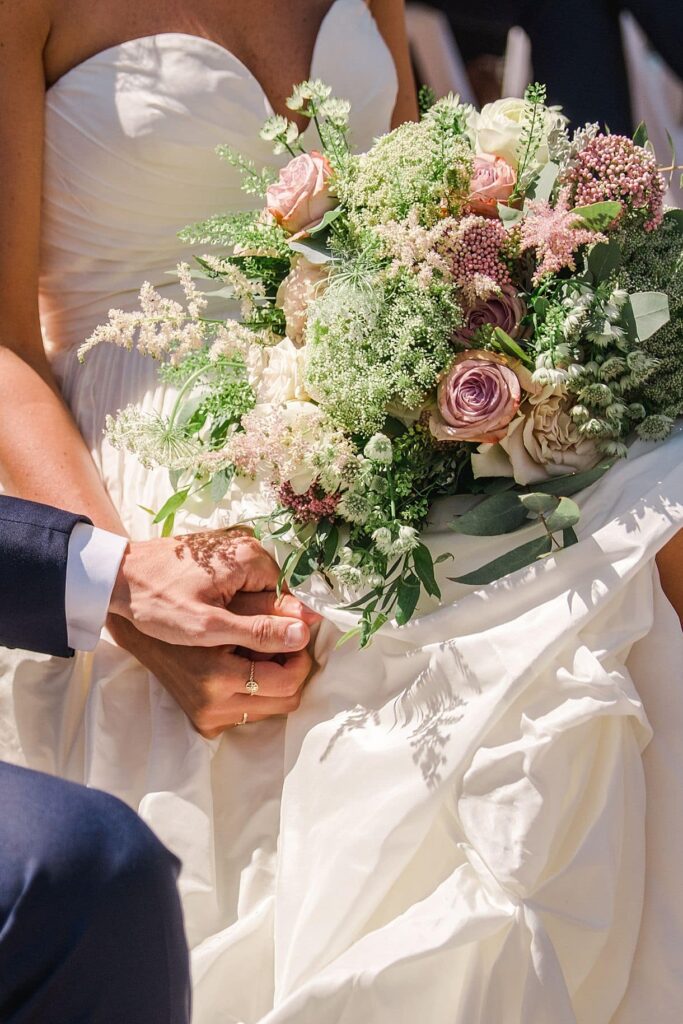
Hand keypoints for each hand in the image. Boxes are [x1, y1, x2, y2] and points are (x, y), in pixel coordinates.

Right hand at [107, 589, 314, 736]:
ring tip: (257, 656)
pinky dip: (254, 694)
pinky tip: (240, 671)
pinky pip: (250, 715)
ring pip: (272, 710)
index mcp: (217, 675)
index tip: (293, 637)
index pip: (289, 682)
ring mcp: (206, 719)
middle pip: (286, 701)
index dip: (300, 657)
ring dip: (274, 683)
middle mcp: (211, 705)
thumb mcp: (231, 606)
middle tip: (282, 646)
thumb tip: (311, 622)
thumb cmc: (190, 609)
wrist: (144, 632)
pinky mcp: (203, 725)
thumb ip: (272, 613)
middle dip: (291, 671)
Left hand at [109, 528, 318, 649]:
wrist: (113, 575)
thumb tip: (304, 634)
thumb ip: (258, 632)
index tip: (255, 645)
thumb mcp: (208, 627)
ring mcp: (230, 546)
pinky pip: (238, 581)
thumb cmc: (157, 602)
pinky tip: (207, 613)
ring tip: (213, 625)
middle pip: (273, 592)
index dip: (277, 625)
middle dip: (258, 618)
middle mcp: (247, 545)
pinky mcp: (215, 553)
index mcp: (252, 558)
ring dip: (242, 611)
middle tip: (226, 637)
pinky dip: (229, 600)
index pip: (289, 596)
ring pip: (255, 589)